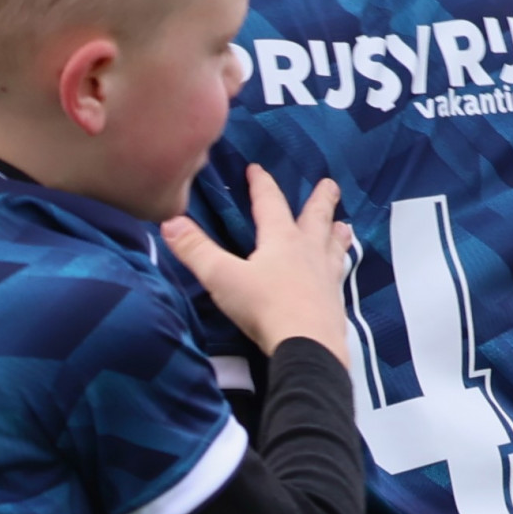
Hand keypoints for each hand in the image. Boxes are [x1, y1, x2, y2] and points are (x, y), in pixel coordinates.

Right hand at [160, 168, 351, 365]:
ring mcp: (326, 276)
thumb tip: (169, 222)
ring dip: (337, 233)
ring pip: (334, 247)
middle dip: (320, 200)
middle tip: (329, 184)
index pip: (270, 202)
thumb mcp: (222, 278)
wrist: (308, 345)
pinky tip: (340, 273)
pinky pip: (339, 276)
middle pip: (316, 218)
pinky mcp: (335, 301)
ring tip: (343, 226)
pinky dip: (340, 267)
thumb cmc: (264, 307)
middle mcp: (308, 251)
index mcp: (281, 239)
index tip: (256, 168)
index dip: (261, 183)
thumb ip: (196, 250)